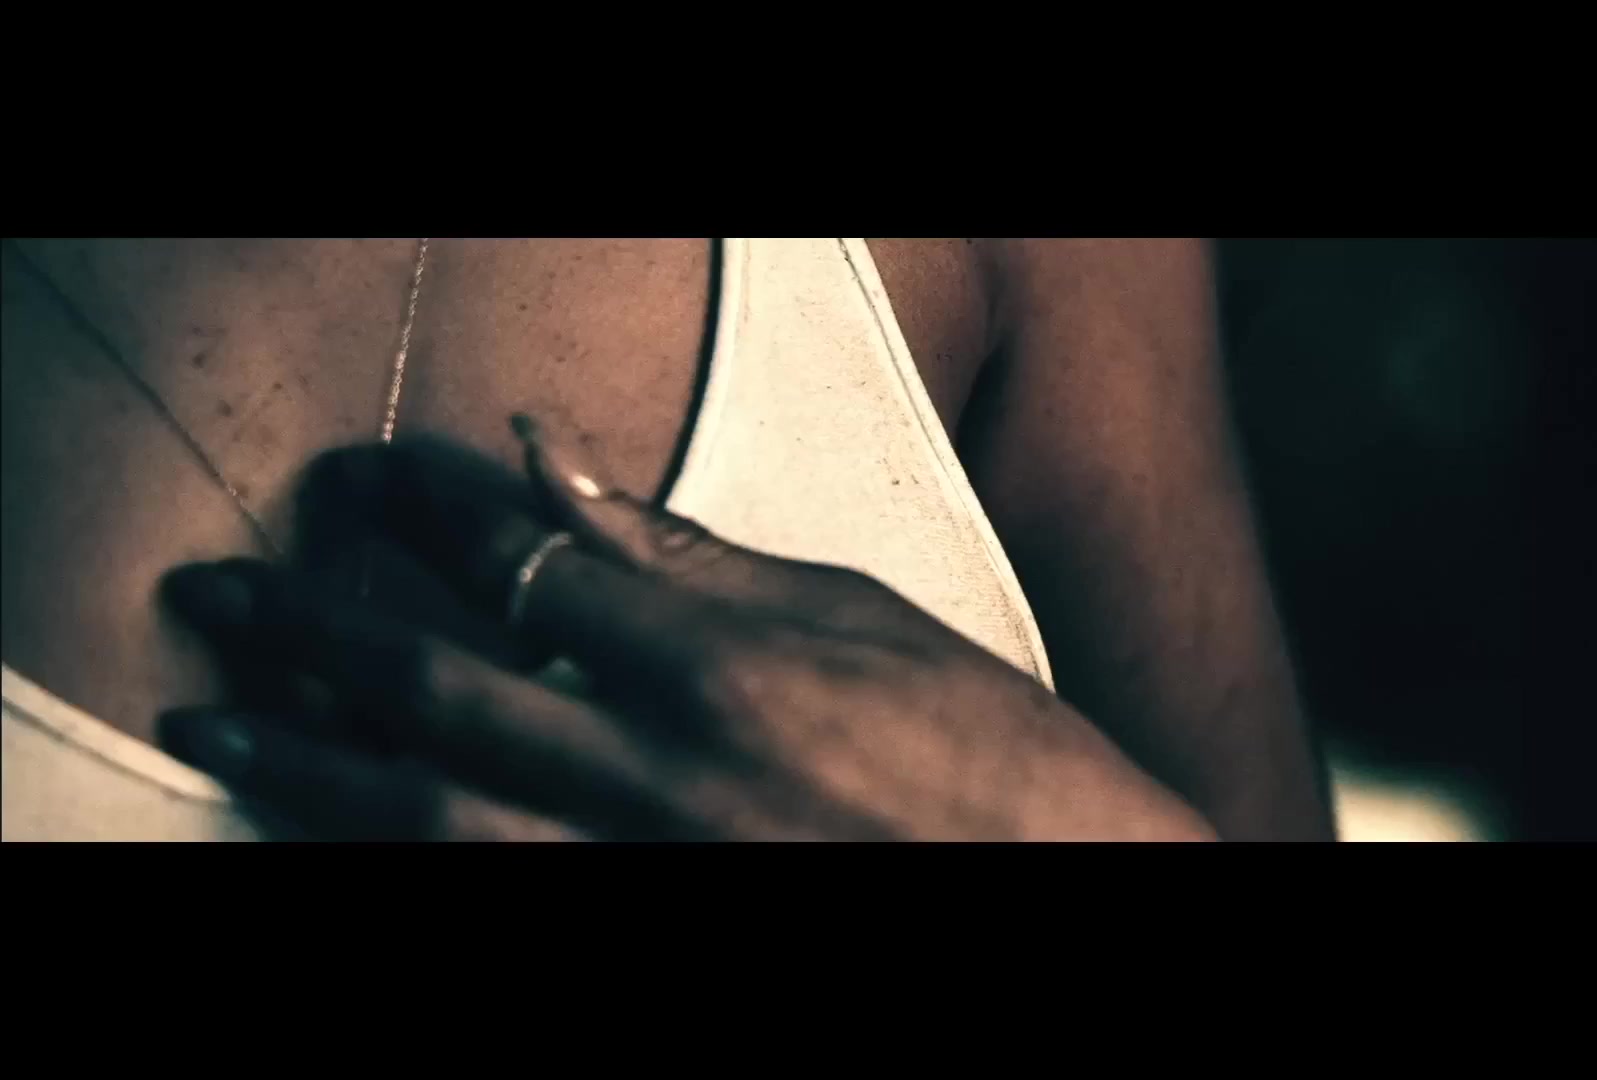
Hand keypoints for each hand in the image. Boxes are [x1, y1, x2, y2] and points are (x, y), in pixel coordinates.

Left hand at [156, 423, 1216, 840]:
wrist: (1081, 902)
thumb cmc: (998, 765)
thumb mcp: (865, 623)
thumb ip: (700, 559)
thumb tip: (567, 478)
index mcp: (731, 675)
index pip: (538, 567)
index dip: (440, 513)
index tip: (378, 483)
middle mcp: (668, 782)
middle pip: (442, 691)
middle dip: (313, 632)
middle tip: (223, 595)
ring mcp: (649, 876)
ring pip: (430, 822)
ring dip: (310, 766)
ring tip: (219, 725)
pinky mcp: (655, 931)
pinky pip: (494, 899)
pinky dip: (410, 861)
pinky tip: (341, 836)